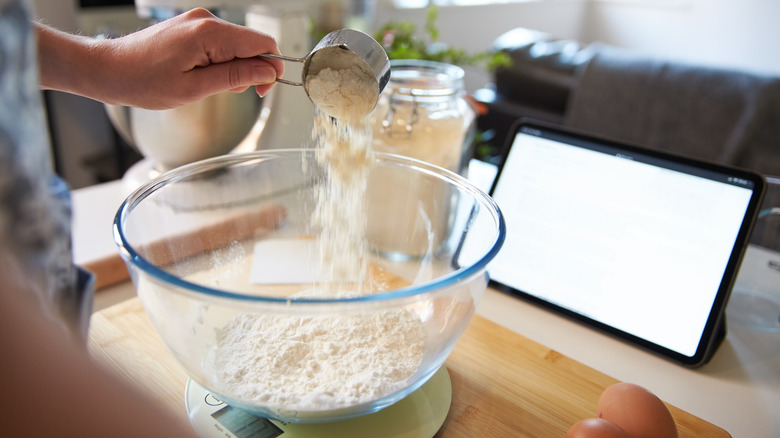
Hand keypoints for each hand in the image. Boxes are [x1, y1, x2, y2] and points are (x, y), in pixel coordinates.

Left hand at [38, 8, 284, 108]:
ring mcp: (197, 21)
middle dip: (250, 70)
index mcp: (210, 33)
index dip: (271, 68)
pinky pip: (220, 44)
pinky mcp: (191, 27)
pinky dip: (220, 62)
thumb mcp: (195, 88)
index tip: (263, 90)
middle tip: (228, 92)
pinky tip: (202, 76)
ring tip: (207, 85)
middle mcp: (206, 20)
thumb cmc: (143, 81)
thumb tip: (268, 72)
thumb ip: (235, 77)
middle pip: (251, 43)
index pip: (261, 43)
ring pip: (236, 45)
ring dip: (233, 68)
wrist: (108, 70)